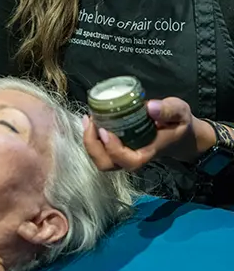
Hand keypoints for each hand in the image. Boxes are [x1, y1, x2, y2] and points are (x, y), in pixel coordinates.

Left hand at [83, 97, 214, 170]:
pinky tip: (91, 121)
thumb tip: (149, 107)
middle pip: (106, 163)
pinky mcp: (116, 151)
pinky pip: (99, 151)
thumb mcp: (181, 113)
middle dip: (93, 145)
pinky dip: (92, 138)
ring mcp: (122, 157)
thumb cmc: (178, 124)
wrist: (178, 136)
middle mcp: (130, 160)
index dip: (112, 149)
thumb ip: (169, 110)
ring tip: (88, 119)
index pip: (126, 160)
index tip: (104, 130)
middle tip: (90, 121)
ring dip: (89, 142)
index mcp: (146, 154)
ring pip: (100, 159)